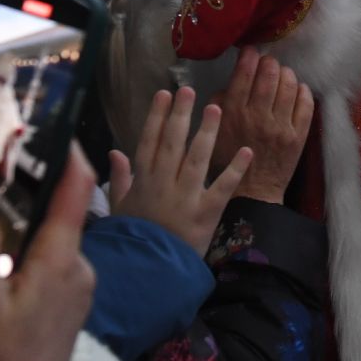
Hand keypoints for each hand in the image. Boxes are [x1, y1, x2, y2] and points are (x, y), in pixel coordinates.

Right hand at [0, 145, 97, 360]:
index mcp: (62, 258)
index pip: (75, 188)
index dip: (67, 152)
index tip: (52, 124)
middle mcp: (74, 271)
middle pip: (44, 221)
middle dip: (5, 209)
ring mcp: (66, 296)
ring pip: (23, 258)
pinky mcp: (53, 318)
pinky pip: (17, 290)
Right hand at [106, 86, 251, 256]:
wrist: (151, 271)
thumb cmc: (135, 238)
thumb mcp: (120, 208)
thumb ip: (119, 179)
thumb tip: (113, 152)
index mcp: (142, 181)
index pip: (148, 142)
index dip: (156, 116)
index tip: (164, 94)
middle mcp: (163, 184)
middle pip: (172, 143)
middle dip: (180, 114)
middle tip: (189, 90)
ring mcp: (185, 197)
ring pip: (196, 158)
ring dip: (207, 132)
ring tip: (216, 108)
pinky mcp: (206, 213)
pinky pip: (222, 187)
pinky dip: (236, 169)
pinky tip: (247, 150)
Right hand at [210, 48, 313, 204]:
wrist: (253, 191)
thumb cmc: (229, 159)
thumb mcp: (213, 131)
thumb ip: (218, 105)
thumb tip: (231, 82)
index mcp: (234, 115)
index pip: (243, 76)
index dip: (249, 57)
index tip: (251, 50)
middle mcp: (258, 117)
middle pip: (269, 76)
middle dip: (270, 63)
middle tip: (269, 62)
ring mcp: (281, 127)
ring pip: (289, 86)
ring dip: (286, 74)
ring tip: (283, 74)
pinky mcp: (299, 136)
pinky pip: (305, 104)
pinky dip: (302, 91)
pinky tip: (297, 89)